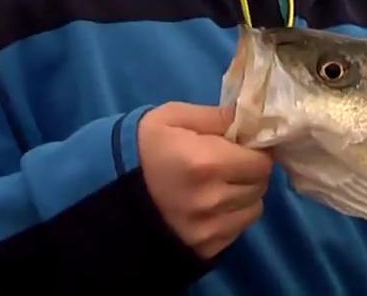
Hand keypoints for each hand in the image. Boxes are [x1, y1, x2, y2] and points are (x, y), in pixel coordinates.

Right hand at [138, 102, 273, 259]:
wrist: (104, 194)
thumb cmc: (141, 148)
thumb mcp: (173, 117)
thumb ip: (216, 116)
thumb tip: (252, 118)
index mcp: (207, 162)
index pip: (262, 161)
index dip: (255, 150)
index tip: (242, 146)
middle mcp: (213, 200)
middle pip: (260, 185)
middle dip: (250, 171)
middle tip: (230, 164)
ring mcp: (208, 230)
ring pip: (253, 210)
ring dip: (243, 196)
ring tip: (218, 186)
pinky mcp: (204, 250)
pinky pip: (237, 231)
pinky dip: (230, 217)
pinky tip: (208, 207)